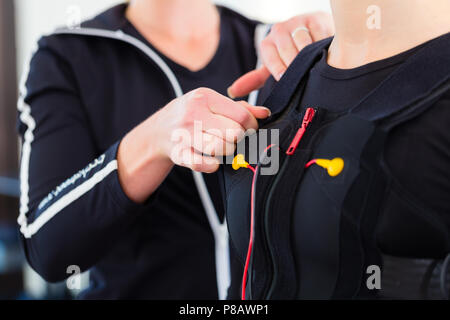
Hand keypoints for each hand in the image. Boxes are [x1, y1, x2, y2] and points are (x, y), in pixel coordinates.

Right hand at [117, 88, 269, 202]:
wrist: (159, 130)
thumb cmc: (192, 115)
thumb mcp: (212, 104)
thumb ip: (240, 108)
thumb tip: (265, 113)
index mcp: (204, 97)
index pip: (241, 115)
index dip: (252, 126)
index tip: (250, 130)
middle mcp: (193, 113)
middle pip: (234, 133)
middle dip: (239, 139)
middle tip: (235, 140)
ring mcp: (184, 134)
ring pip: (222, 148)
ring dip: (228, 152)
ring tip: (225, 148)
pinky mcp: (179, 153)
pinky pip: (202, 164)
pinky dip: (212, 165)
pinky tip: (214, 162)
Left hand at [228, 11, 334, 98]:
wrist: (313, 32)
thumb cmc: (290, 56)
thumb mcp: (273, 67)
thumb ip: (255, 80)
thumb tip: (232, 92)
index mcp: (267, 43)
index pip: (271, 59)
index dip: (279, 70)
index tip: (285, 78)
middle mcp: (280, 30)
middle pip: (288, 50)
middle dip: (296, 65)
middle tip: (303, 76)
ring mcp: (298, 23)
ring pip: (305, 43)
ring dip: (311, 58)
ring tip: (316, 68)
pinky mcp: (317, 19)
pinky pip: (321, 36)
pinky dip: (324, 48)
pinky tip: (327, 57)